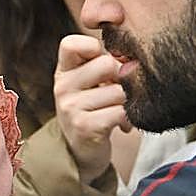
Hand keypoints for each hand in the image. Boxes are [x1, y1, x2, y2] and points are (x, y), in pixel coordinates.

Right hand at [54, 34, 130, 184]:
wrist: (81, 152)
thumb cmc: (93, 110)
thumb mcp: (90, 83)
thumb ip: (104, 65)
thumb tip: (132, 64)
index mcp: (63, 71)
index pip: (71, 43)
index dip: (94, 47)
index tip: (102, 61)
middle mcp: (62, 87)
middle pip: (106, 63)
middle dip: (121, 77)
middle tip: (117, 90)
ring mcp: (70, 107)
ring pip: (118, 90)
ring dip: (126, 102)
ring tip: (119, 110)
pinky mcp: (84, 126)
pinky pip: (120, 111)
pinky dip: (128, 119)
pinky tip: (121, 125)